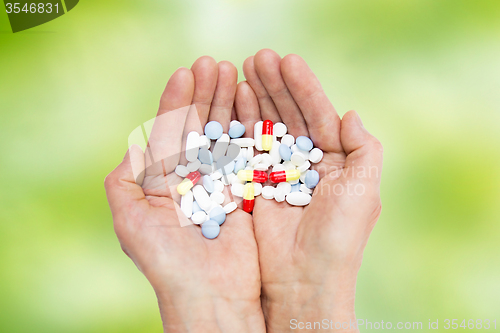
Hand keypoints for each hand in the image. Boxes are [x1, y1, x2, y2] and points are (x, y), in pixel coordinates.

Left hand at [105, 57, 264, 332]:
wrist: (210, 296)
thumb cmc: (165, 263)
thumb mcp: (129, 222)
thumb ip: (124, 181)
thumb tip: (134, 143)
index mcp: (162, 181)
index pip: (170, 132)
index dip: (176, 101)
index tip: (187, 72)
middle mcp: (191, 177)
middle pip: (199, 126)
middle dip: (205, 94)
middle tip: (214, 63)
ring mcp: (220, 182)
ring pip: (224, 134)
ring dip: (227, 103)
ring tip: (234, 72)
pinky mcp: (245, 191)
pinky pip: (247, 153)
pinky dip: (249, 128)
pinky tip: (251, 103)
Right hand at [243, 49, 382, 331]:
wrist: (304, 280)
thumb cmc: (339, 237)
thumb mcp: (364, 189)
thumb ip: (364, 149)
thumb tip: (350, 113)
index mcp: (335, 160)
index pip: (317, 114)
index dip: (304, 87)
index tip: (287, 60)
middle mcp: (306, 162)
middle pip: (289, 114)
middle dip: (275, 85)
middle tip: (259, 57)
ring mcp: (278, 172)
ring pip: (266, 126)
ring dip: (257, 97)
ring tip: (243, 69)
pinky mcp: (255, 184)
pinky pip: (247, 148)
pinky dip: (241, 124)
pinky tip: (235, 101)